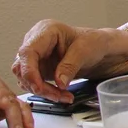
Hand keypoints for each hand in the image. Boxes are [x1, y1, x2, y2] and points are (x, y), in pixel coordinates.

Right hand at [12, 21, 127, 102]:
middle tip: (58, 96)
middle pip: (23, 68)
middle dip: (38, 85)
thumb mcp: (86, 50)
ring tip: (64, 97)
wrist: (103, 49)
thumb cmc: (96, 42)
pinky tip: (61, 95)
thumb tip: (59, 82)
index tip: (38, 87)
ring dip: (43, 91)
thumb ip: (70, 65)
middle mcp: (36, 42)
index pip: (27, 52)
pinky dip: (46, 92)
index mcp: (45, 31)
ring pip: (26, 78)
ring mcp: (36, 57)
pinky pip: (34, 84)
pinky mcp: (39, 69)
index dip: (29, 71)